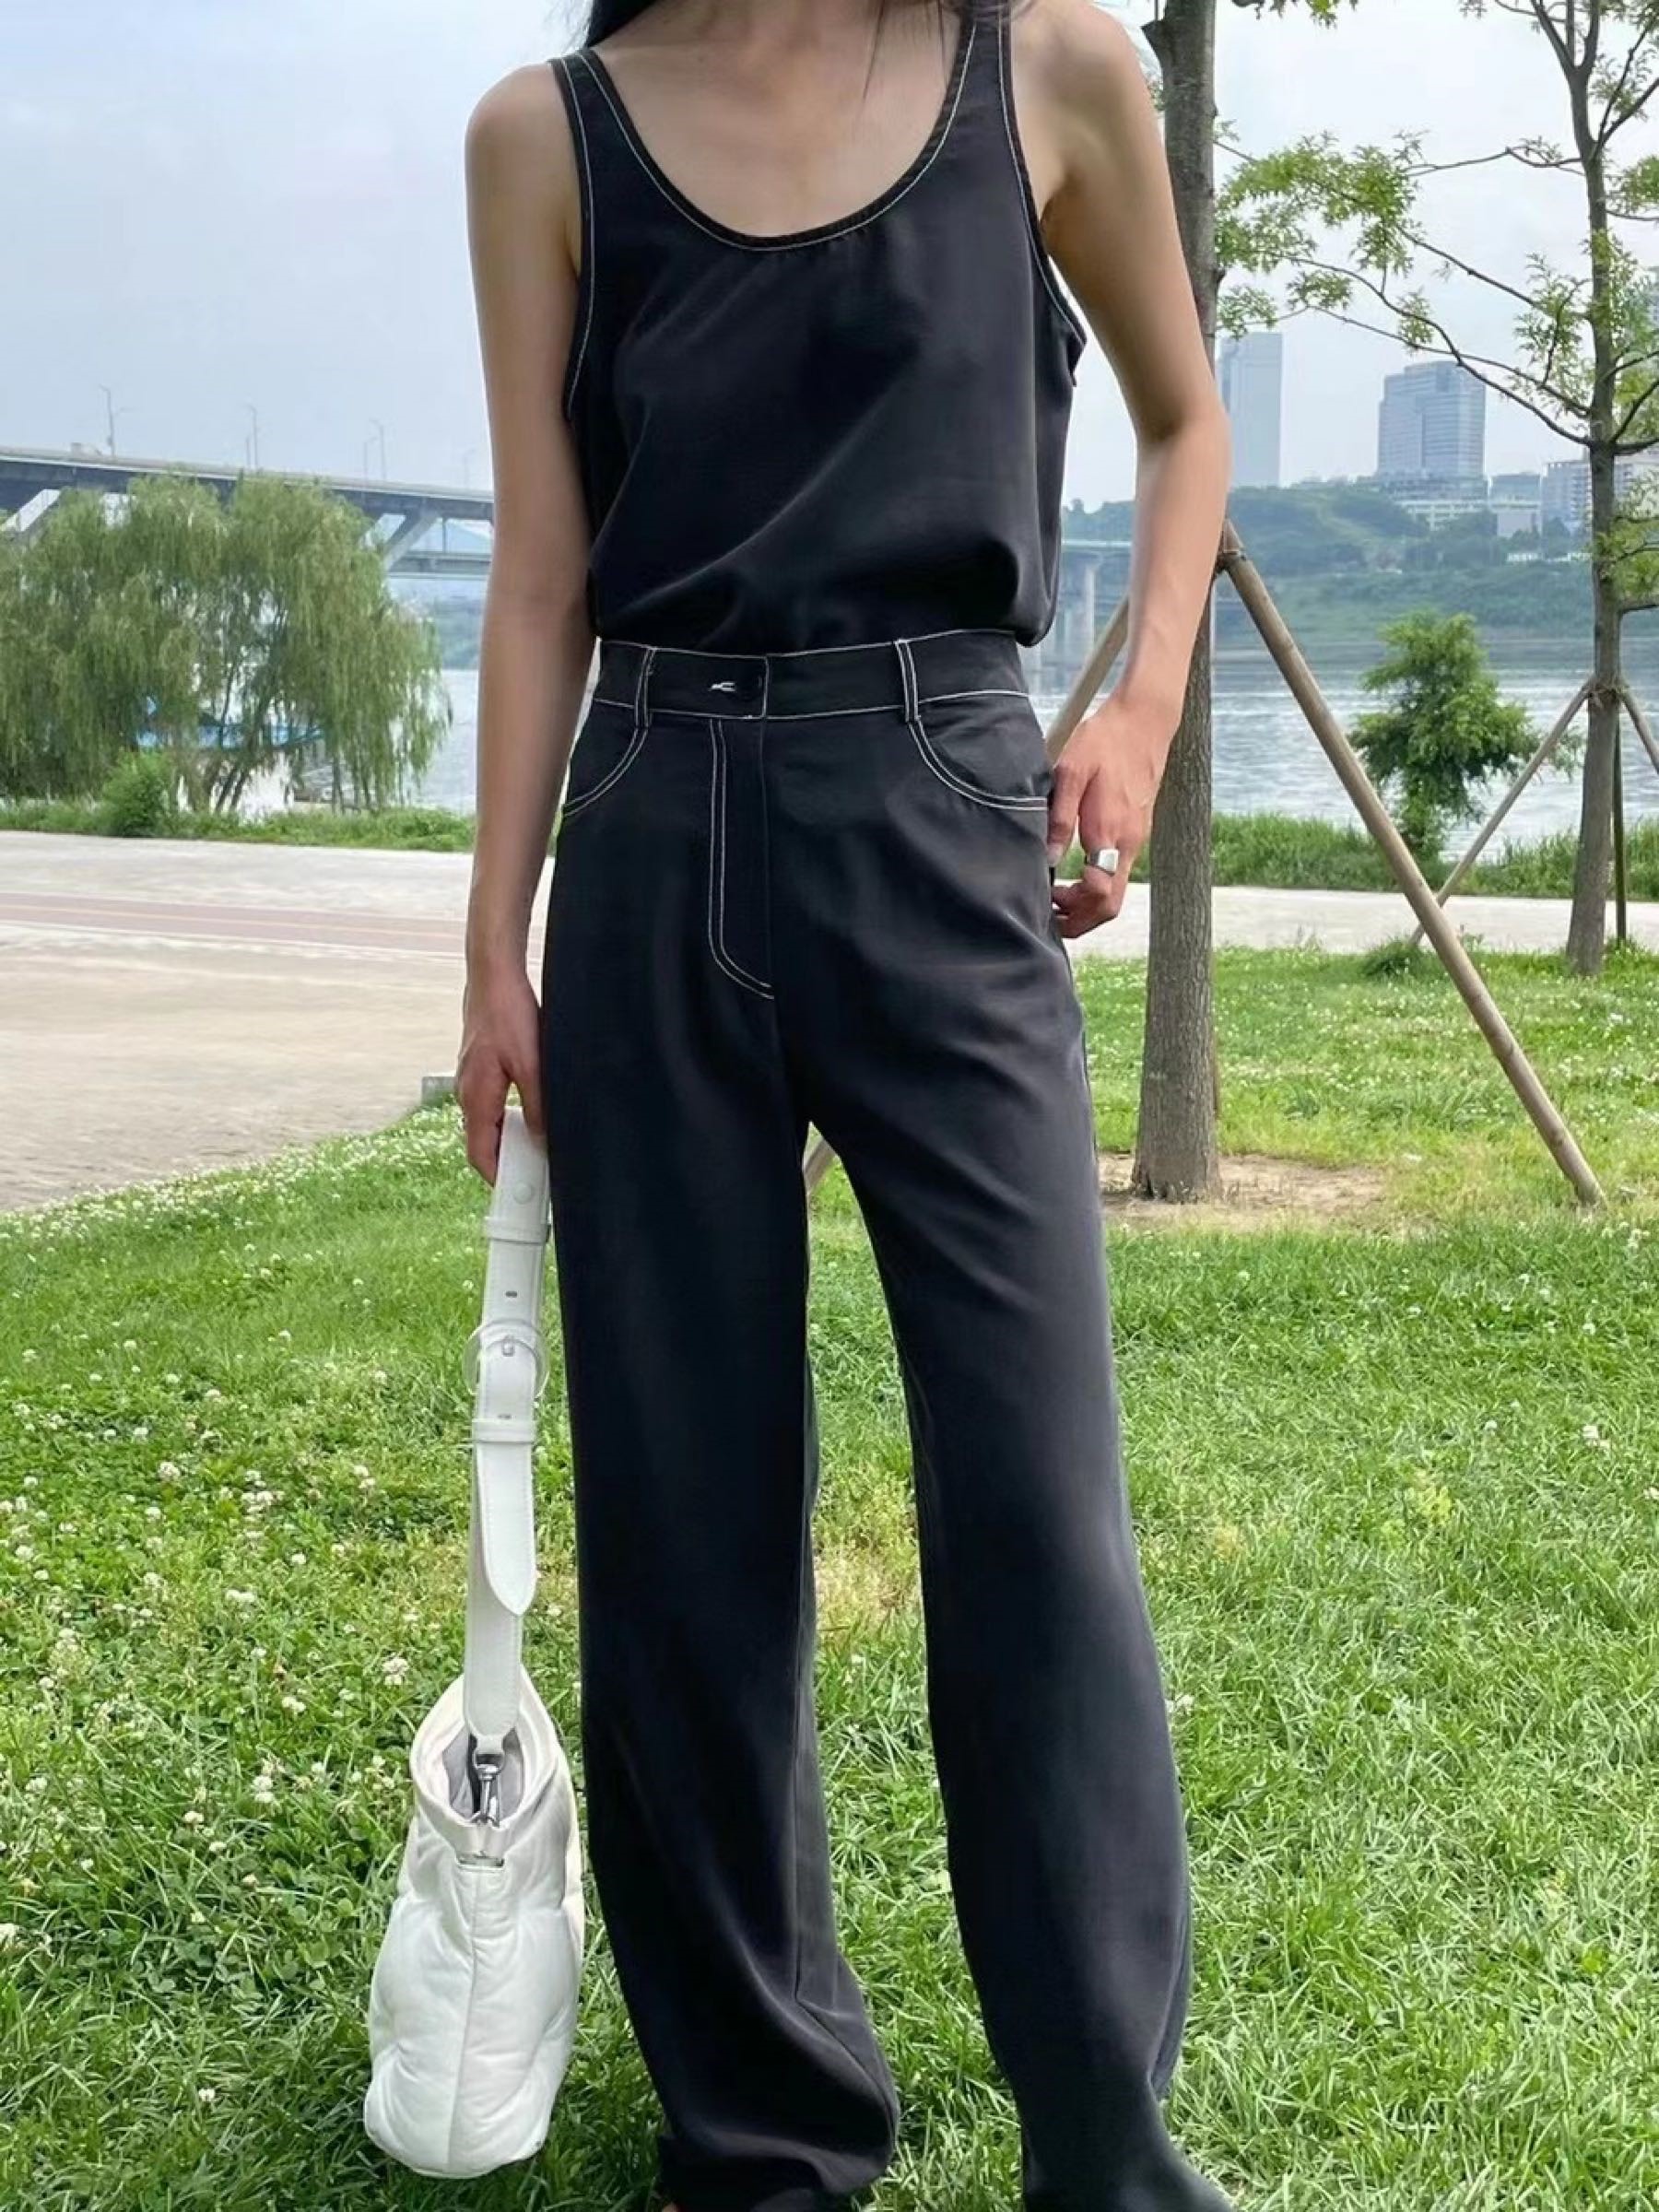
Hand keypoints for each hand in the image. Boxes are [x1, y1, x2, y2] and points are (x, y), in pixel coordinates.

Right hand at [457, 962, 543, 1183]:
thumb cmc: (509, 1016)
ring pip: (489, 1120)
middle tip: (533, 1172)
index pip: (479, 1154)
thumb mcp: (533, 1066)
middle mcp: (467, 1092)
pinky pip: (491, 1101)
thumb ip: (538, 1107)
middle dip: (506, 1159)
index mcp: (476, 1098)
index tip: (517, 1193)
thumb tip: (542, 1140)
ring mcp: (471, 1078)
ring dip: (509, 1135)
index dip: (496, 1178)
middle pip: (483, 1140)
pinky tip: (530, 1109)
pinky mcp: (479, 1065)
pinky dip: (508, 1114)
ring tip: (536, 1144)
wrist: (494, 977)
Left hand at [1045, 691, 1171, 936]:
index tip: (1047, 902)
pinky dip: (1095, 884)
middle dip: (1080, 920)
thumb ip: (1059, 818)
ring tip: (1055, 894)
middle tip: (1049, 914)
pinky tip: (1072, 871)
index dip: (1073, 911)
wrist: (1144, 720)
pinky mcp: (1136, 831)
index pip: (1100, 895)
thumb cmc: (1104, 741)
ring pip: (1116, 890)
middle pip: (1111, 905)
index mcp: (1110, 832)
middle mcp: (1128, 842)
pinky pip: (1117, 871)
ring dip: (1087, 902)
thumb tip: (1047, 859)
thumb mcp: (1070, 772)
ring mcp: (1136, 839)